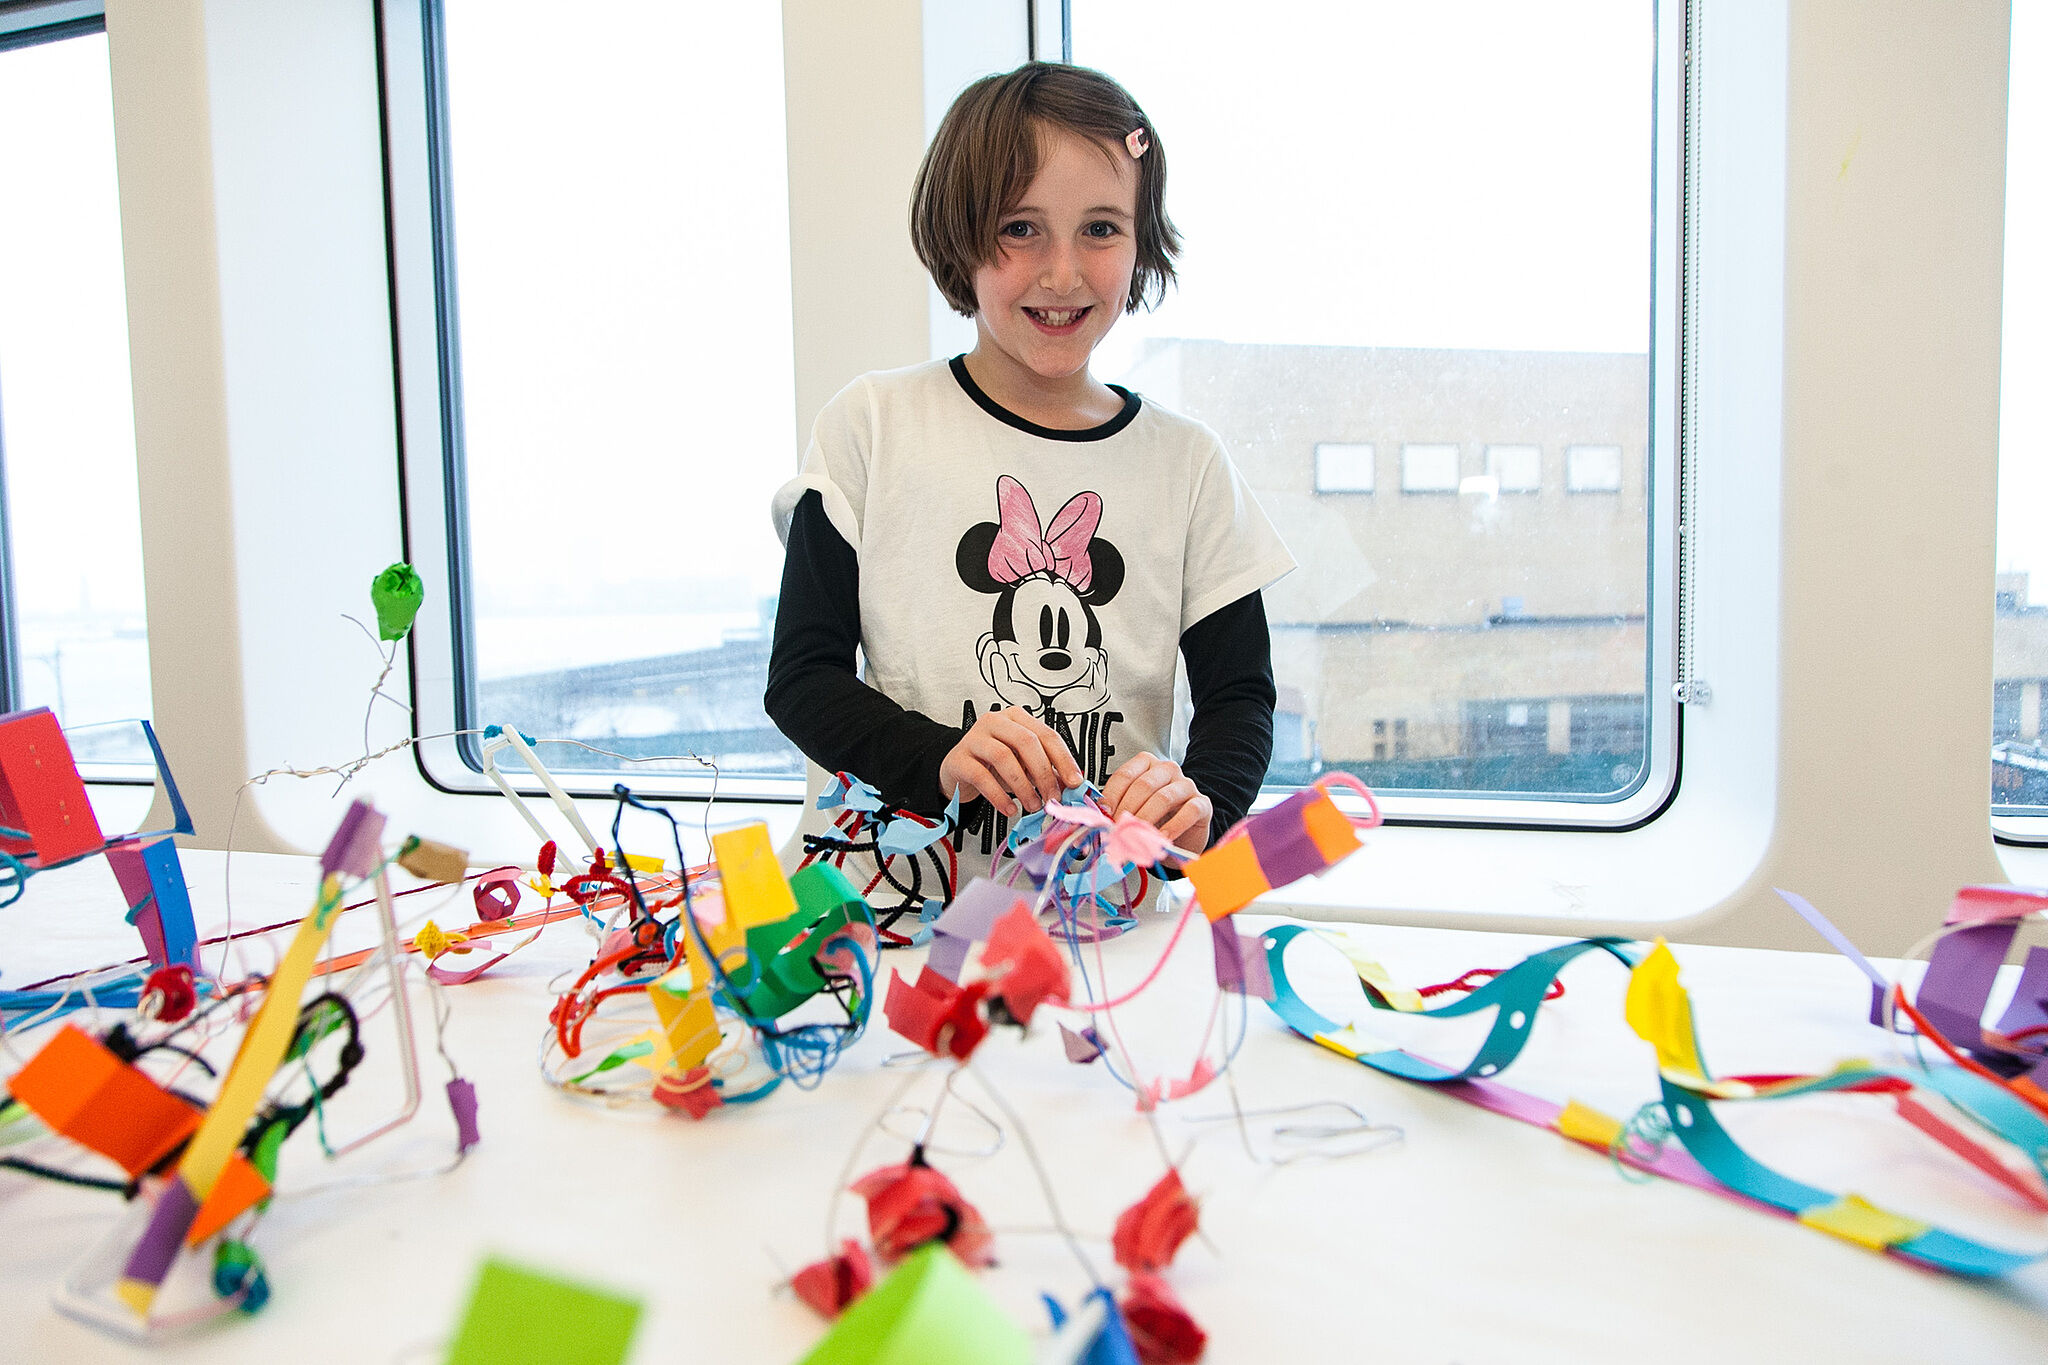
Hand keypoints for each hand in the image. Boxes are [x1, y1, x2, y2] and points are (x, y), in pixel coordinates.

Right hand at [939, 706, 1083, 817]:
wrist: (958, 771)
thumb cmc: (993, 765)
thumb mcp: (1024, 765)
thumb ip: (1047, 771)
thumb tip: (1071, 785)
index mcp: (1017, 718)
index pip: (1046, 734)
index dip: (1063, 759)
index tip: (1074, 781)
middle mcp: (995, 722)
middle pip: (1026, 741)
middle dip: (1044, 773)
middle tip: (1053, 797)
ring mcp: (974, 738)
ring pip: (1004, 756)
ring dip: (1023, 786)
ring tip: (1032, 805)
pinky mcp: (959, 758)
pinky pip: (982, 776)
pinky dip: (999, 796)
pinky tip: (1009, 808)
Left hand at [1100, 752, 1212, 852]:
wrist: (1182, 836)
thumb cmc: (1155, 819)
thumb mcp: (1133, 810)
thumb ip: (1117, 808)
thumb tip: (1098, 817)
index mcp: (1146, 764)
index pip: (1125, 775)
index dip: (1112, 796)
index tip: (1104, 814)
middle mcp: (1167, 769)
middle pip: (1143, 785)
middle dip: (1128, 810)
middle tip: (1119, 829)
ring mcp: (1186, 785)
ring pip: (1164, 797)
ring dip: (1147, 819)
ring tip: (1137, 835)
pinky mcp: (1202, 803)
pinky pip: (1189, 811)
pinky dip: (1173, 827)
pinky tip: (1162, 838)